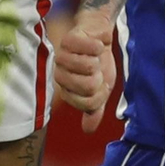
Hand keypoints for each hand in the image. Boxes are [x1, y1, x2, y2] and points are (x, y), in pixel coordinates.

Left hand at [52, 13, 116, 132]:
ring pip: (86, 66)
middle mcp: (62, 75)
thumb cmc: (99, 62)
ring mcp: (63, 57)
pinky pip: (85, 47)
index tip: (100, 82)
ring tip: (97, 55)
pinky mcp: (69, 39)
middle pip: (87, 86)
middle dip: (99, 76)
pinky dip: (97, 46)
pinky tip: (97, 45)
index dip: (99, 93)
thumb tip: (88, 130)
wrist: (99, 35)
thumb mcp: (102, 89)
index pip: (86, 103)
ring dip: (97, 59)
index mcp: (69, 90)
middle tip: (98, 68)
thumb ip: (95, 109)